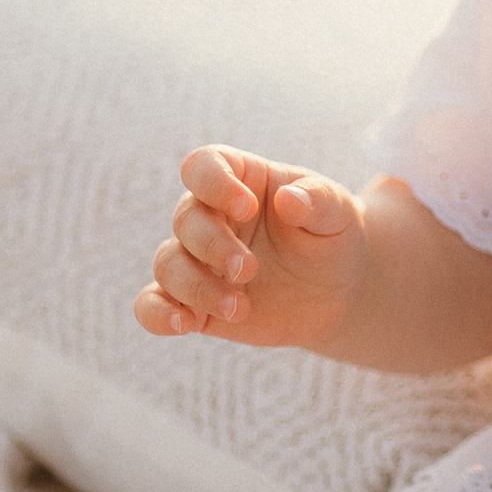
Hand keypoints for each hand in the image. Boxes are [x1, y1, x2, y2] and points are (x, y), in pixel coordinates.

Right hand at [135, 145, 368, 350]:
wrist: (336, 290)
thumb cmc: (332, 237)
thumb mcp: (338, 213)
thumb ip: (317, 201)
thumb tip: (288, 200)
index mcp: (240, 181)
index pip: (203, 166)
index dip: (214, 182)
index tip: (245, 207)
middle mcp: (209, 216)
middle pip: (185, 219)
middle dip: (213, 246)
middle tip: (249, 269)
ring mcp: (198, 260)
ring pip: (168, 264)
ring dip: (196, 287)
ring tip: (240, 308)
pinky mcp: (194, 302)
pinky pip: (153, 304)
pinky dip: (157, 314)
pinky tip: (182, 325)